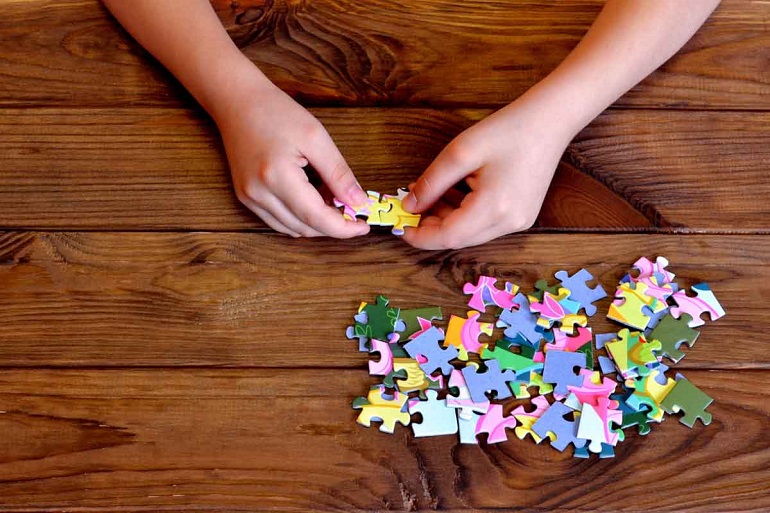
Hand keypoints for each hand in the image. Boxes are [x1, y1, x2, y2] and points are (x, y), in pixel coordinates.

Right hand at [213, 76, 369, 237]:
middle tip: (352, 210)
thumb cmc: (276, 112)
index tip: (363, 226)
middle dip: (332, 226)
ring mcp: (249, 198)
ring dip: (316, 223)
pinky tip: (312, 201)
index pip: (316, 217)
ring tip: (332, 200)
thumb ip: (339, 174)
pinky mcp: (246, 198)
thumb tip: (359, 202)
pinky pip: (278, 221)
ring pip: (292, 229)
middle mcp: (258, 194)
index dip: (343, 228)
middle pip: (305, 228)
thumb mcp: (316, 137)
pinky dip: (299, 219)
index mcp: (277, 176)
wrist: (237, 102)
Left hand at [401, 102, 572, 249]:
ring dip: (447, 220)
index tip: (401, 227)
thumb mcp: (460, 152)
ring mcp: (519, 221)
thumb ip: (432, 183)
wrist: (550, 121)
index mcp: (495, 207)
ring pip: (471, 233)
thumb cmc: (508, 130)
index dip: (421, 236)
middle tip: (411, 208)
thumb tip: (409, 205)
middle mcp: (510, 222)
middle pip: (459, 238)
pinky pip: (485, 225)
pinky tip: (453, 196)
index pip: (448, 237)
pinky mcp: (522, 216)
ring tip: (431, 196)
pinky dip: (464, 215)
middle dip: (431, 227)